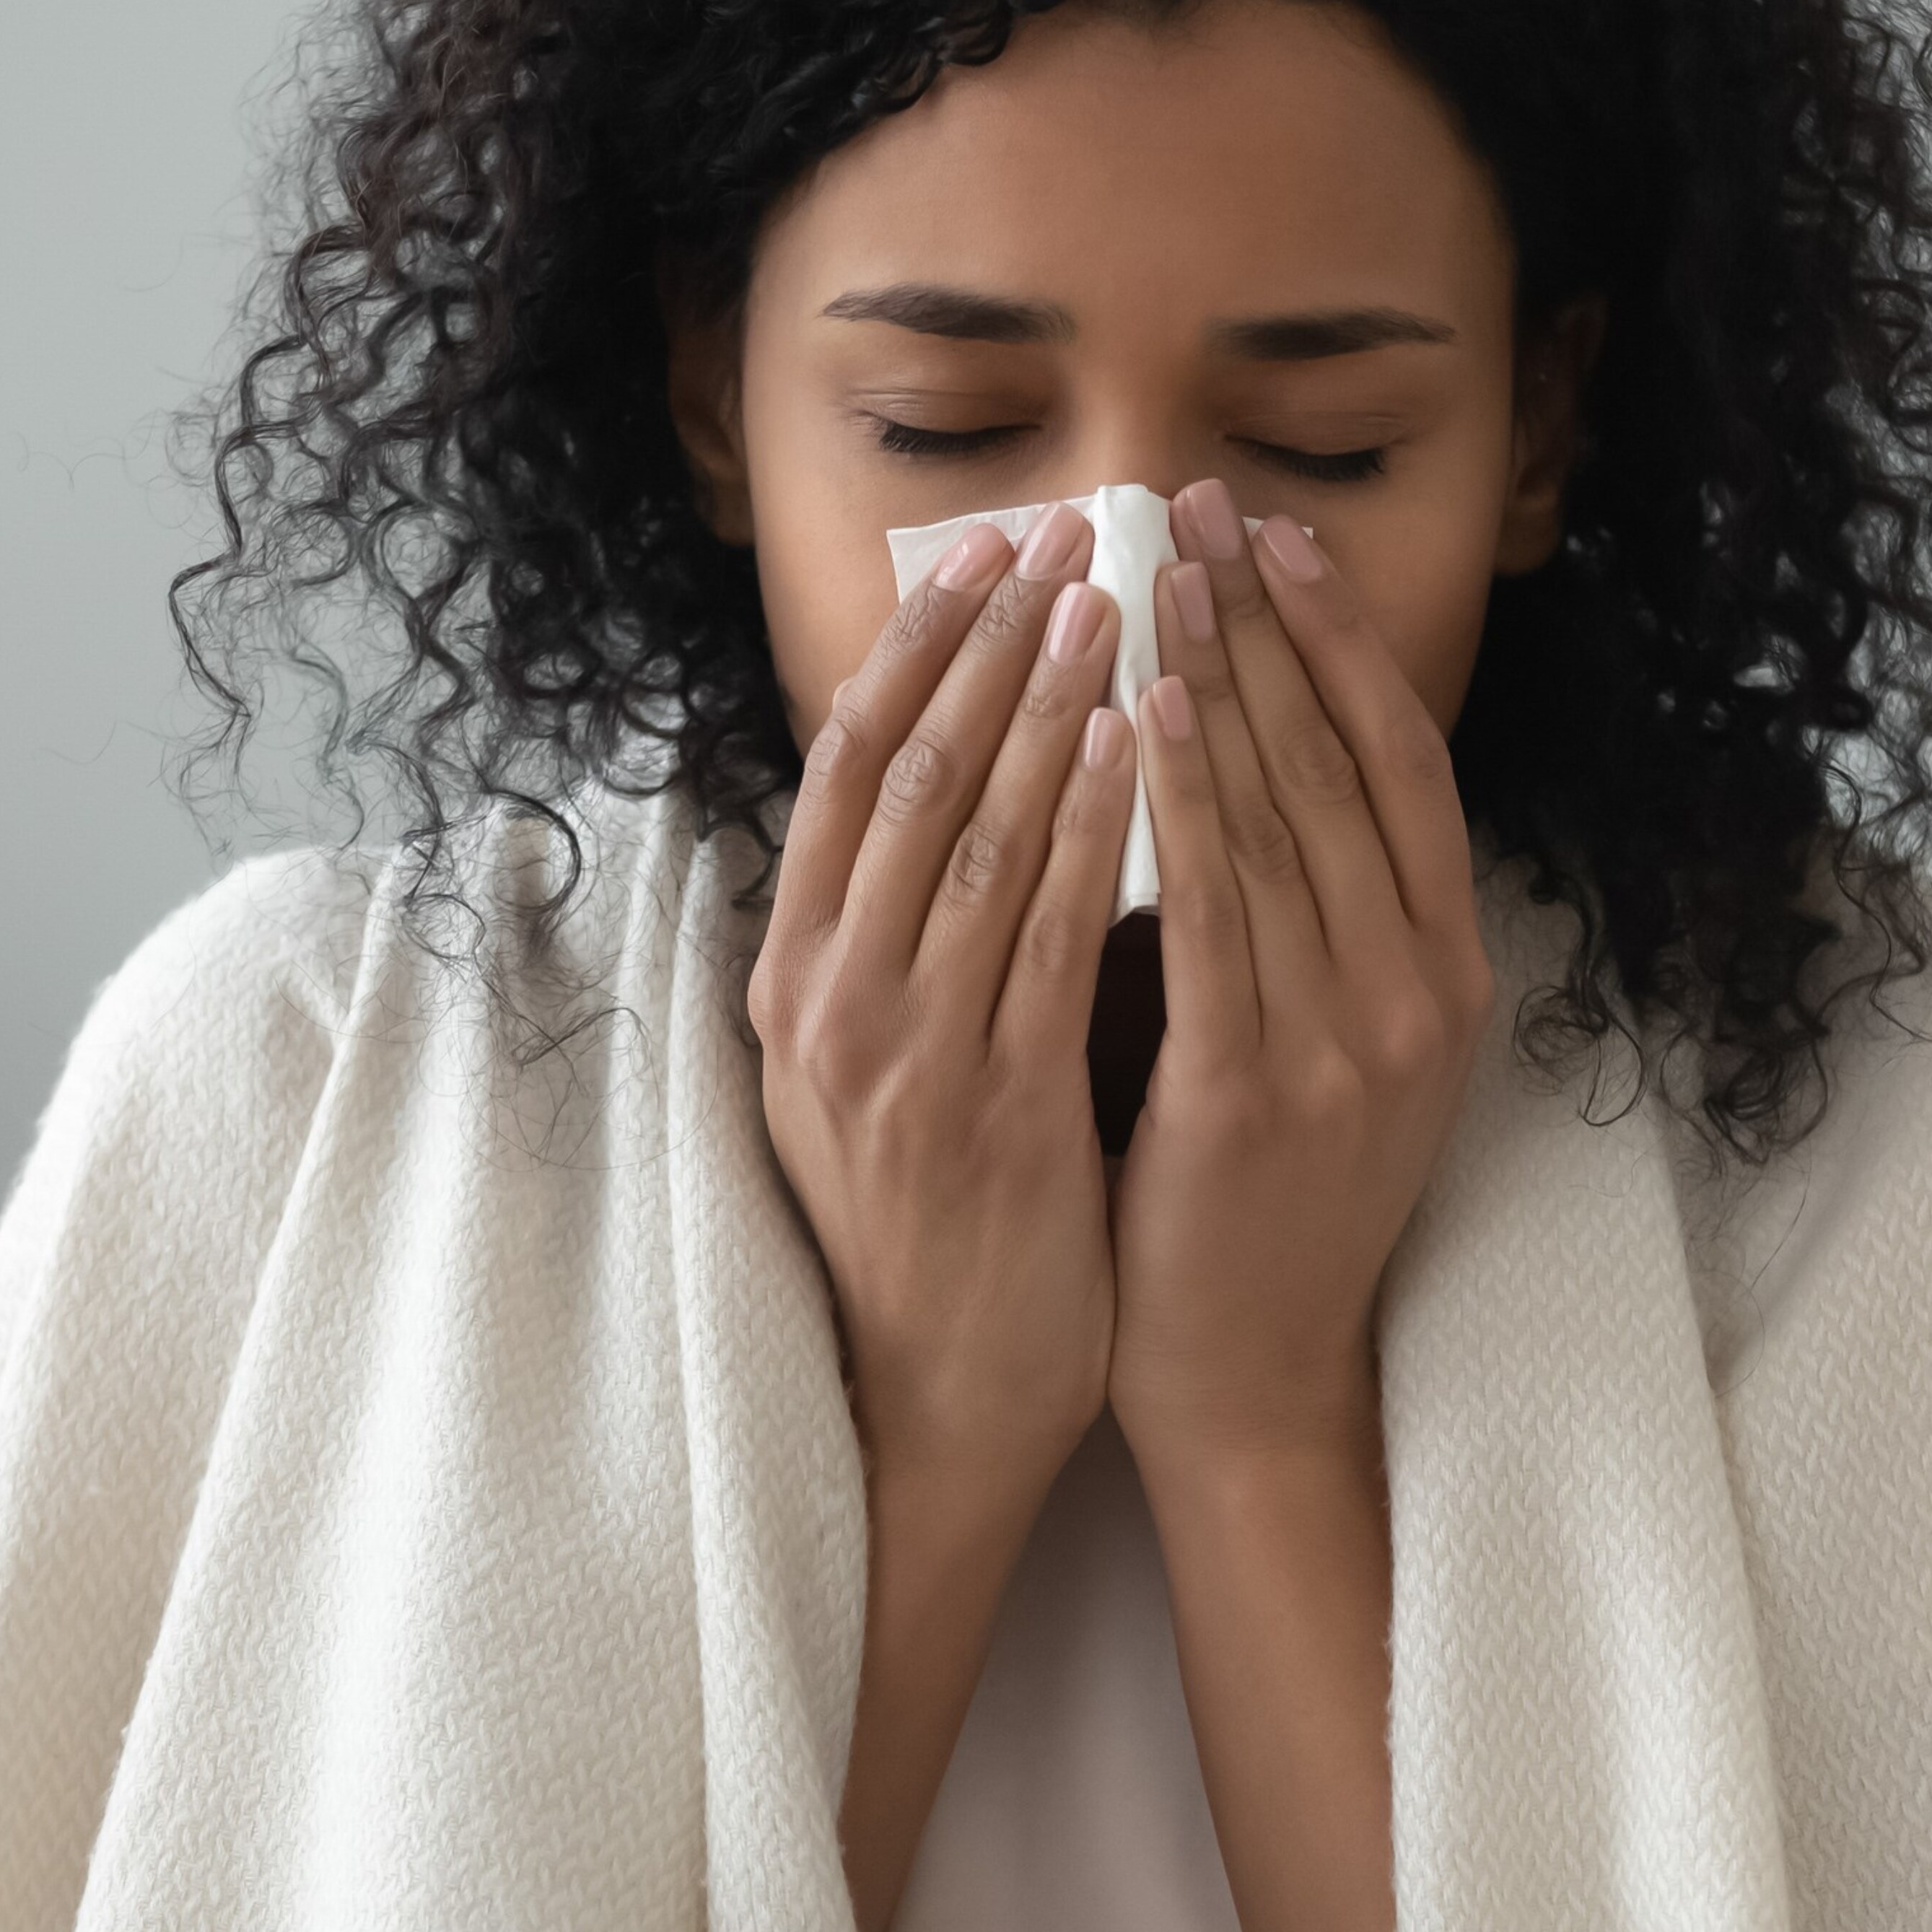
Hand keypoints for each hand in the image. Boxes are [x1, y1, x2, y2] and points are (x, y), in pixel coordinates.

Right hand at [748, 502, 1135, 1486]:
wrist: (930, 1397)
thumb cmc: (921, 1220)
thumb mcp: (862, 1066)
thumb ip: (891, 938)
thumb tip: (948, 790)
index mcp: (793, 977)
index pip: (845, 769)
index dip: (913, 650)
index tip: (978, 556)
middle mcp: (828, 998)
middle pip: (904, 772)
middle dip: (986, 643)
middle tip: (1062, 534)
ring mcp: (902, 1051)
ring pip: (973, 834)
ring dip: (1045, 704)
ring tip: (1112, 601)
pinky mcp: (990, 1105)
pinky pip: (1045, 937)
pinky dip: (1092, 827)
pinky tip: (1138, 744)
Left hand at [1107, 480, 1494, 1472]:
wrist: (1249, 1366)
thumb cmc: (1259, 1190)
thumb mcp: (1325, 1034)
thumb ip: (1299, 906)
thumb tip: (1225, 738)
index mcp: (1445, 969)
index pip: (1402, 763)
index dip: (1342, 641)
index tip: (1278, 539)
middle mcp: (1420, 991)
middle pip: (1342, 765)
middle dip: (1267, 626)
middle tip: (1200, 510)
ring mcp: (1351, 1043)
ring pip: (1284, 820)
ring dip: (1220, 679)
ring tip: (1163, 571)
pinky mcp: (1259, 1091)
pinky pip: (1218, 915)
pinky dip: (1183, 804)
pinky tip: (1142, 711)